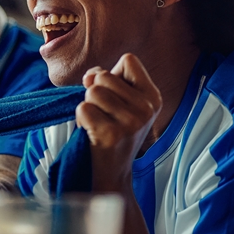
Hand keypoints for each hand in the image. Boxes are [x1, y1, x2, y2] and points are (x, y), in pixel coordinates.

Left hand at [75, 54, 161, 192]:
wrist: (111, 173)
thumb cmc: (112, 130)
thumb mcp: (119, 101)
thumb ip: (105, 78)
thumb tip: (89, 77)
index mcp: (153, 97)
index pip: (128, 60)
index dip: (112, 74)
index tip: (114, 96)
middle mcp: (147, 109)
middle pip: (104, 77)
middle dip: (95, 94)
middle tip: (104, 116)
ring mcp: (131, 122)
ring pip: (92, 92)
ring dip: (87, 107)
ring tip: (97, 125)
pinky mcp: (112, 134)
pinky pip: (83, 109)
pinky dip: (80, 120)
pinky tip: (92, 134)